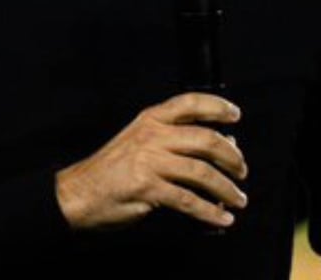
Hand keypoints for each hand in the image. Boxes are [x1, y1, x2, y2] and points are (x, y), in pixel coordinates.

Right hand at [54, 93, 247, 230]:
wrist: (78, 192)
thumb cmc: (112, 169)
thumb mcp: (141, 142)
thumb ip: (175, 140)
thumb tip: (220, 145)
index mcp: (151, 120)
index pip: (190, 103)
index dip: (217, 107)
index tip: (235, 115)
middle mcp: (153, 136)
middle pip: (205, 140)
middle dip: (231, 156)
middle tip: (242, 170)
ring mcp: (151, 162)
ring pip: (202, 172)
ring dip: (226, 188)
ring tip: (238, 198)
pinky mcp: (148, 189)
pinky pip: (189, 201)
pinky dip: (209, 211)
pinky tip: (221, 217)